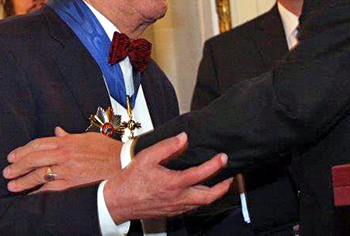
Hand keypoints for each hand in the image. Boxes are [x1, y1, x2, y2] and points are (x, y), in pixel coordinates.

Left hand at [3, 127, 121, 191]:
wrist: (123, 163)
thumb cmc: (108, 151)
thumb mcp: (87, 138)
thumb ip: (69, 136)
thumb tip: (57, 132)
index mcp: (67, 142)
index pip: (39, 144)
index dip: (23, 150)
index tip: (13, 156)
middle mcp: (65, 154)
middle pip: (34, 158)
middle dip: (18, 165)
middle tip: (7, 170)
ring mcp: (67, 170)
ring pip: (39, 174)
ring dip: (23, 180)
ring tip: (12, 184)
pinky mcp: (72, 184)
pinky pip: (50, 189)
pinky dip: (38, 192)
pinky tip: (30, 195)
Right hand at [103, 132, 231, 222]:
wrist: (119, 201)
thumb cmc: (131, 180)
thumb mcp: (147, 157)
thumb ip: (167, 146)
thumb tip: (183, 138)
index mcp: (174, 183)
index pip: (201, 174)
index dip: (215, 165)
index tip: (223, 157)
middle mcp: (178, 198)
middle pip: (208, 196)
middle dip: (223, 187)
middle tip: (230, 177)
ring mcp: (176, 207)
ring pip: (201, 204)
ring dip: (214, 194)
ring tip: (220, 184)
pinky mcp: (172, 212)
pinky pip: (192, 208)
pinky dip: (201, 200)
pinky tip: (200, 193)